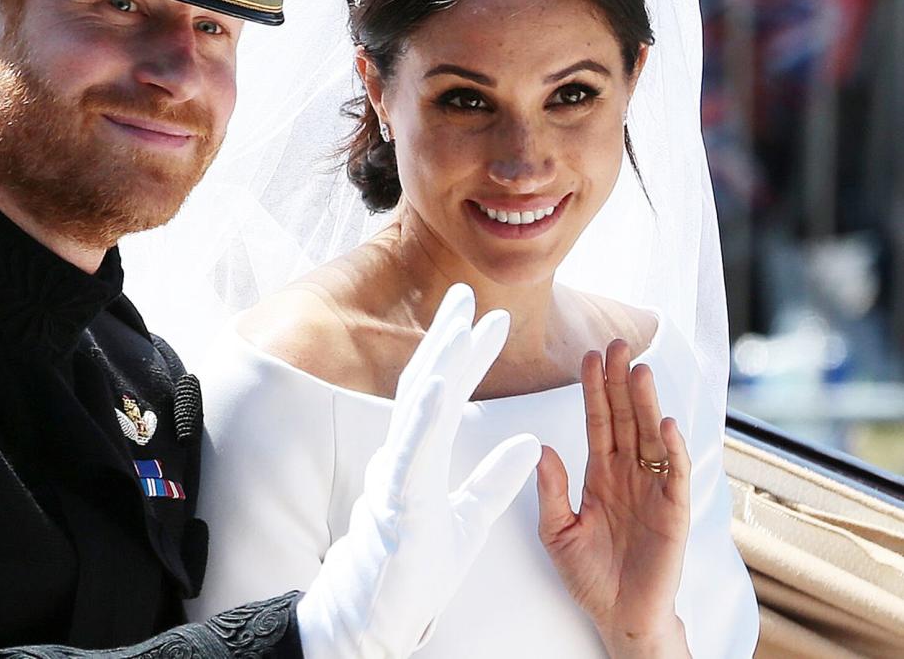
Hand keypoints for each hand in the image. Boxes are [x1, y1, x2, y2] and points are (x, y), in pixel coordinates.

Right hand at [297, 284, 540, 658]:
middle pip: (425, 385)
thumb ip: (496, 479)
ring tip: (460, 325)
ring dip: (439, 363)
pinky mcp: (398, 501)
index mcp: (420, 457)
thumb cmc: (416, 568)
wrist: (379, 615)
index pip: (446, 395)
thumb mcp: (470, 519)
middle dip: (446, 338)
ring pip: (417, 409)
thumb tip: (531, 442)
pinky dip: (425, 415)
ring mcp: (397, 475)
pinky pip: (412, 452)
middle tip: (465, 294)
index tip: (490, 320)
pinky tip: (440, 383)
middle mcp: (403, 456)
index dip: (465, 355)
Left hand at [537, 341, 691, 658]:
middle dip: (620, 382)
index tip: (586, 355)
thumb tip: (541, 448)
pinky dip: (672, 449)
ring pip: (650, 437)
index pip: (597, 421)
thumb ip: (550, 491)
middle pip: (625, 418)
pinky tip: (665, 424)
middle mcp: (628, 474)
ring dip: (646, 404)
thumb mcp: (557, 531)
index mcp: (600, 474)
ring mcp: (652, 489)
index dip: (593, 389)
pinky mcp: (673, 512)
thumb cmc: (589, 575)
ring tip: (640, 370)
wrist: (619, 617)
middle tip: (617, 343)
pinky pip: (674, 474)